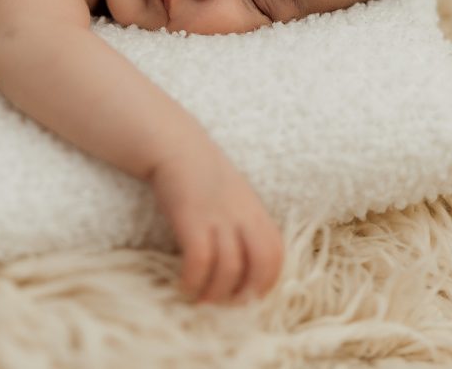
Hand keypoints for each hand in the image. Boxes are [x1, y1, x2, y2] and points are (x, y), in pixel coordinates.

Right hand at [149, 148, 283, 303]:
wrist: (175, 146)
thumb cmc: (203, 175)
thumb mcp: (235, 197)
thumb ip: (244, 224)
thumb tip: (243, 262)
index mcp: (256, 212)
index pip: (275, 254)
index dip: (266, 282)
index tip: (248, 297)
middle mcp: (242, 216)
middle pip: (260, 264)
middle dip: (246, 293)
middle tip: (227, 305)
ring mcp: (218, 217)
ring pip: (228, 268)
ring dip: (215, 293)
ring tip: (201, 299)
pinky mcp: (192, 219)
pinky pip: (199, 261)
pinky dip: (193, 280)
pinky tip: (184, 286)